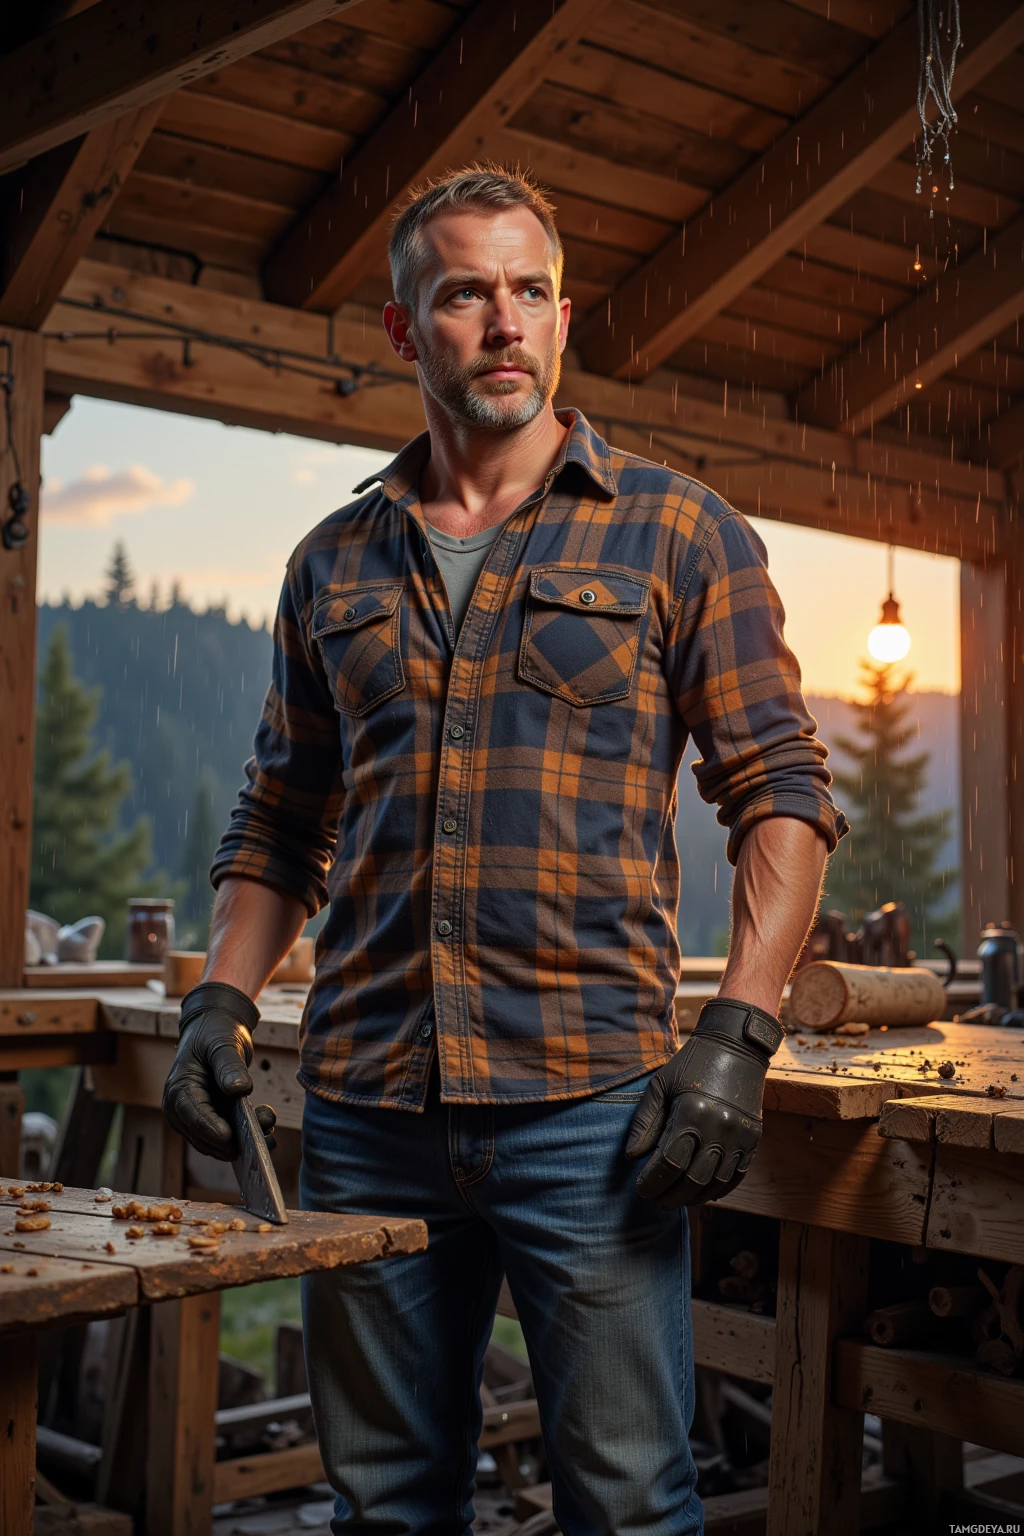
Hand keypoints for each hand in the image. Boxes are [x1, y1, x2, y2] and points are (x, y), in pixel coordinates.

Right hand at [162, 981, 276, 1160]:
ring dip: (243, 1140)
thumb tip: (239, 1089)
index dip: (213, 1130)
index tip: (232, 1137)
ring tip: (269, 1128)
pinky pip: (226, 1137)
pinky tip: (266, 1128)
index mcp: (179, 1089)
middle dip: (234, 1140)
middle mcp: (180, 1110)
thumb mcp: (223, 1042)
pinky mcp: (209, 1120)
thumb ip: (230, 1065)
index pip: (194, 1117)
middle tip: (264, 1135)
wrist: (213, 1028)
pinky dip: (244, 1136)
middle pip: (205, 1138)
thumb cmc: (214, 1032)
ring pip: (217, 1143)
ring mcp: (193, 1118)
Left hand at [626, 997, 782, 1207]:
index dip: (652, 1182)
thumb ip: (645, 1122)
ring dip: (694, 1197)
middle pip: (692, 1179)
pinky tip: (702, 1193)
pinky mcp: (753, 1139)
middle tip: (656, 1201)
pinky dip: (718, 1189)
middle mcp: (719, 1128)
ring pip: (715, 1183)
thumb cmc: (691, 1064)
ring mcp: (740, 1136)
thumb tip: (632, 1157)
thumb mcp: (660, 1085)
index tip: (641, 1189)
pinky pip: (736, 1175)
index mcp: (692, 1113)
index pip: (669, 1163)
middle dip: (670, 1196)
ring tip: (677, 1199)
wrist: (736, 1047)